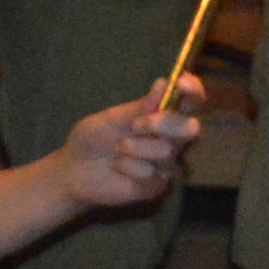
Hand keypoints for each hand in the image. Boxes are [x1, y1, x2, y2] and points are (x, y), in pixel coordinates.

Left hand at [61, 76, 200, 212]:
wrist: (74, 168)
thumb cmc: (94, 138)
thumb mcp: (111, 118)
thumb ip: (139, 106)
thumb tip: (164, 83)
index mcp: (161, 118)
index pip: (190, 103)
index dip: (193, 91)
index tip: (181, 82)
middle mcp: (170, 140)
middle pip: (189, 127)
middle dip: (164, 123)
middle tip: (135, 125)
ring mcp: (166, 164)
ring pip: (165, 150)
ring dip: (134, 147)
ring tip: (116, 150)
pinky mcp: (158, 185)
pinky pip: (151, 172)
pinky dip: (128, 167)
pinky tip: (117, 168)